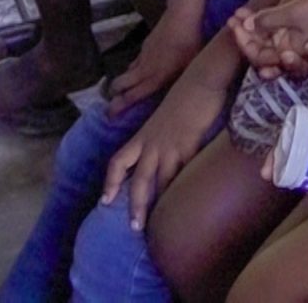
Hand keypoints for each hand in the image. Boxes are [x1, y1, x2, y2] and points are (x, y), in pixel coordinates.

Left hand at [101, 71, 225, 230]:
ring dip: (156, 203)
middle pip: (139, 180)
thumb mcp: (165, 116)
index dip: (111, 182)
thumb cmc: (186, 95)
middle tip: (134, 227)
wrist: (201, 79)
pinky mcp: (191, 144)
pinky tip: (184, 201)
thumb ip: (161, 133)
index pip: (118, 162)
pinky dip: (182, 187)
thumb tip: (163, 148)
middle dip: (134, 205)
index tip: (106, 201)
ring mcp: (172, 145)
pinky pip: (184, 170)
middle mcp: (153, 143)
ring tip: (156, 225)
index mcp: (144, 136)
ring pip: (160, 181)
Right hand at [107, 17, 201, 114]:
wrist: (181, 15)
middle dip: (113, 96)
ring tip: (124, 91)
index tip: (110, 115)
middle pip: (120, 84)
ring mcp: (143, 55)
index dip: (119, 107)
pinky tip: (142, 70)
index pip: (131, 96)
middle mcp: (145, 68)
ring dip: (123, 82)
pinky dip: (134, 68)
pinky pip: (136, 61)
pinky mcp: (146, 45)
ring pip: (127, 72)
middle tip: (110, 106)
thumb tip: (185, 97)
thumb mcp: (192, 66)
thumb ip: (183, 82)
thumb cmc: (191, 42)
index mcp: (155, 77)